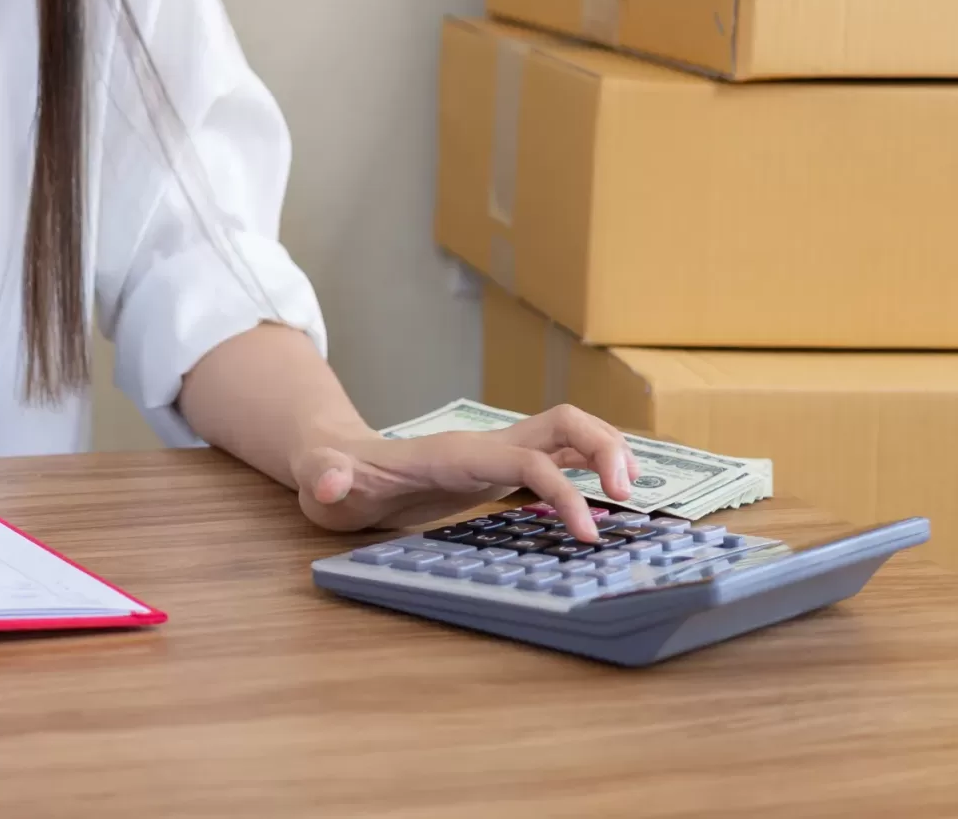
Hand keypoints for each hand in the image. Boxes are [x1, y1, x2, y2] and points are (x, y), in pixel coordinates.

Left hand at [287, 405, 636, 543]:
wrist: (334, 463)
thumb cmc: (334, 477)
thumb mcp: (323, 483)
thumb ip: (327, 478)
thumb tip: (332, 481)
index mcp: (455, 452)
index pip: (525, 459)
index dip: (561, 491)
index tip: (585, 534)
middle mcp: (485, 445)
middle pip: (564, 424)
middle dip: (606, 450)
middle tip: (629, 500)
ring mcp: (495, 453)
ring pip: (569, 435)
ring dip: (609, 453)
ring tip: (634, 496)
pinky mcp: (498, 470)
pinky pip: (559, 461)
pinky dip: (593, 471)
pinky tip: (609, 501)